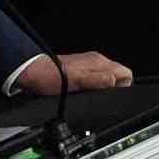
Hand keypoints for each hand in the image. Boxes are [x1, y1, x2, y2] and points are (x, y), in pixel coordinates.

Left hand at [16, 51, 134, 96]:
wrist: (31, 73)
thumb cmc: (49, 77)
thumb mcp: (76, 82)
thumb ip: (97, 81)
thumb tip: (114, 81)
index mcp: (99, 63)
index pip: (126, 73)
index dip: (123, 87)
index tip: (111, 95)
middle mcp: (95, 62)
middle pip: (118, 77)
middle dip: (112, 90)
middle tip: (97, 96)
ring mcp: (88, 66)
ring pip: (107, 79)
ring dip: (100, 89)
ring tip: (86, 94)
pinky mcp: (81, 70)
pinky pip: (95, 79)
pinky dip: (92, 87)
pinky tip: (81, 92)